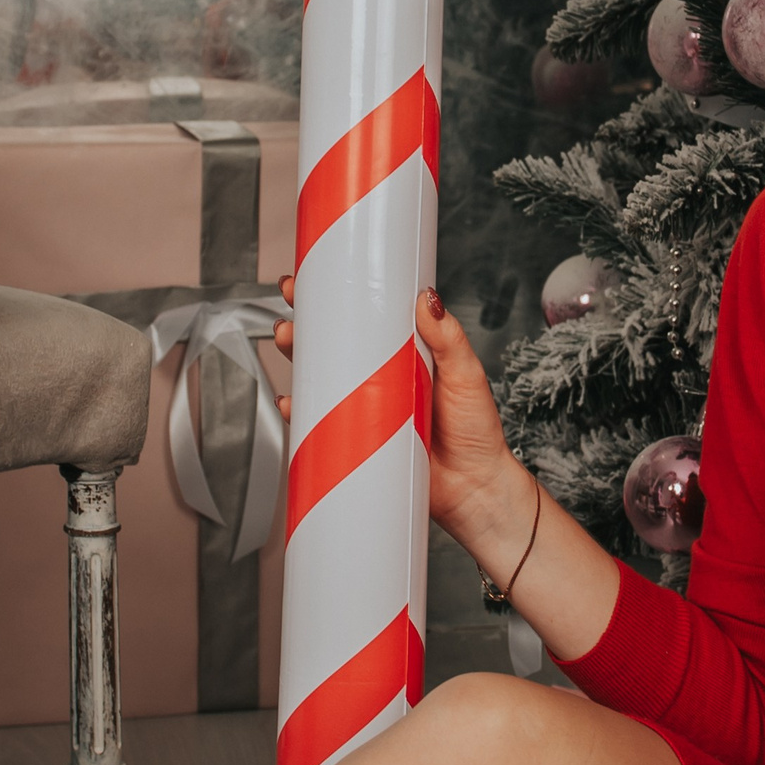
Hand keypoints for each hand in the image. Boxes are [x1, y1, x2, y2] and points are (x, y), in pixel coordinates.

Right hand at [274, 276, 534, 558]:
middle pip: (336, 345)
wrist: (472, 489)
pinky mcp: (354, 440)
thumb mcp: (466, 375)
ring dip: (299, 360)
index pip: (370, 319)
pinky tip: (292, 402)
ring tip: (288, 341)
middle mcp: (381, 380)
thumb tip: (428, 298)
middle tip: (293, 305)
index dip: (342, 298)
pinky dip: (299, 412)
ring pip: (321, 380)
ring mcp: (365, 409)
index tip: (319, 275)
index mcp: (407, 356)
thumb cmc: (476, 431)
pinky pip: (317, 423)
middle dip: (307, 324)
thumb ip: (448, 338)